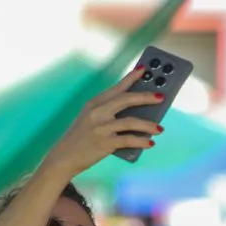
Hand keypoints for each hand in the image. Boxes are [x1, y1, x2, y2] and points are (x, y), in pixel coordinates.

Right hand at [42, 66, 162, 176]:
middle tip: (161, 97)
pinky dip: (142, 141)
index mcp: (95, 103)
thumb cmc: (81, 138)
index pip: (116, 87)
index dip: (131, 78)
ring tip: (160, 128)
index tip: (144, 69)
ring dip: (149, 125)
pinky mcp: (105, 143)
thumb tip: (138, 113)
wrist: (64, 156)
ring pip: (131, 122)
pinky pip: (129, 140)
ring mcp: (101, 127)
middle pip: (126, 100)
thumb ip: (109, 113)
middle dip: (146, 97)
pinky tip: (150, 143)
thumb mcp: (91, 119)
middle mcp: (97, 112)